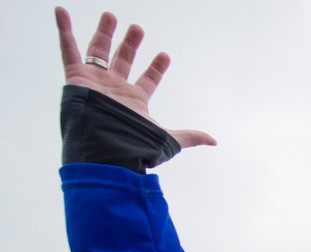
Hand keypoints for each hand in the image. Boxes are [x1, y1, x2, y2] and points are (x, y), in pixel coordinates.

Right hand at [55, 7, 215, 148]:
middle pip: (124, 61)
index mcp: (135, 101)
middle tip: (138, 28)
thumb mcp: (167, 139)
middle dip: (131, 44)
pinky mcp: (76, 77)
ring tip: (111, 16)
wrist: (104, 145)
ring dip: (105, 33)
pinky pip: (68, 49)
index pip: (148, 80)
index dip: (156, 69)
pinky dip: (64, 29)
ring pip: (99, 51)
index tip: (165, 55)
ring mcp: (95, 81)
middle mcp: (114, 89)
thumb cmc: (134, 144)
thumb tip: (214, 141)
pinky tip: (61, 11)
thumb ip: (190, 136)